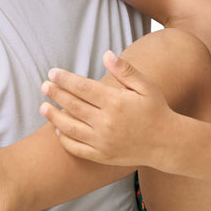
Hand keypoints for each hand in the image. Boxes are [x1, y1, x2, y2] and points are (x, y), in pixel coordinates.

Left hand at [40, 51, 170, 166]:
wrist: (167, 144)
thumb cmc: (157, 111)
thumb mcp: (146, 87)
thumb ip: (125, 70)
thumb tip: (106, 54)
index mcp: (116, 102)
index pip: (82, 87)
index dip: (64, 79)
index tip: (53, 72)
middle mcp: (106, 123)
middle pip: (72, 105)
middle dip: (55, 94)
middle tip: (44, 86)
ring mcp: (103, 142)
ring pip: (69, 128)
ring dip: (53, 116)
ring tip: (43, 106)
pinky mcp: (102, 156)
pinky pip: (77, 148)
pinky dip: (64, 139)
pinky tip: (58, 130)